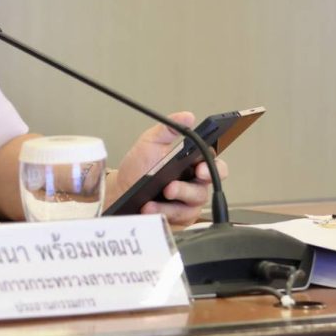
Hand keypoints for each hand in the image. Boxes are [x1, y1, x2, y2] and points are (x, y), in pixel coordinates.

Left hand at [110, 112, 229, 228]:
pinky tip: (149, 208)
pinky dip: (162, 213)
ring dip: (171, 203)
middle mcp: (194, 185)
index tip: (200, 168)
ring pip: (190, 206)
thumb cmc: (140, 166)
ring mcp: (187, 203)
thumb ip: (168, 129)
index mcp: (193, 164)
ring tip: (155, 198)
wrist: (121, 189)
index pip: (214, 165)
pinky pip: (177, 219)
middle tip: (171, 187)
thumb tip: (187, 116)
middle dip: (188, 190)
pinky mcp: (178, 219)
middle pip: (204, 189)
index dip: (213, 168)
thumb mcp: (151, 142)